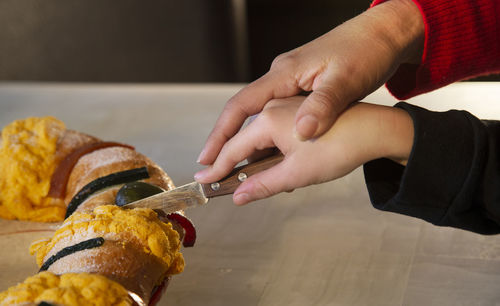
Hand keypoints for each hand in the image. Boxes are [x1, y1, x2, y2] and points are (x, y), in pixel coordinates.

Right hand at [197, 0, 422, 164]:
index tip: (207, 159)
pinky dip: (271, 137)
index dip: (220, 135)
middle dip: (226, 142)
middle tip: (215, 169)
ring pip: (260, 117)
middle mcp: (281, 78)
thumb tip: (302, 131)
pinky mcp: (302, 90)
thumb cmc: (364, 53)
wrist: (382, 37)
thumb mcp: (346, 82)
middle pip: (243, 113)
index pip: (239, 106)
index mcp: (283, 75)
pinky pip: (277, 116)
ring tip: (242, 170)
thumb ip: (322, 107)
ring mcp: (290, 83)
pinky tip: (275, 154)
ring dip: (250, 143)